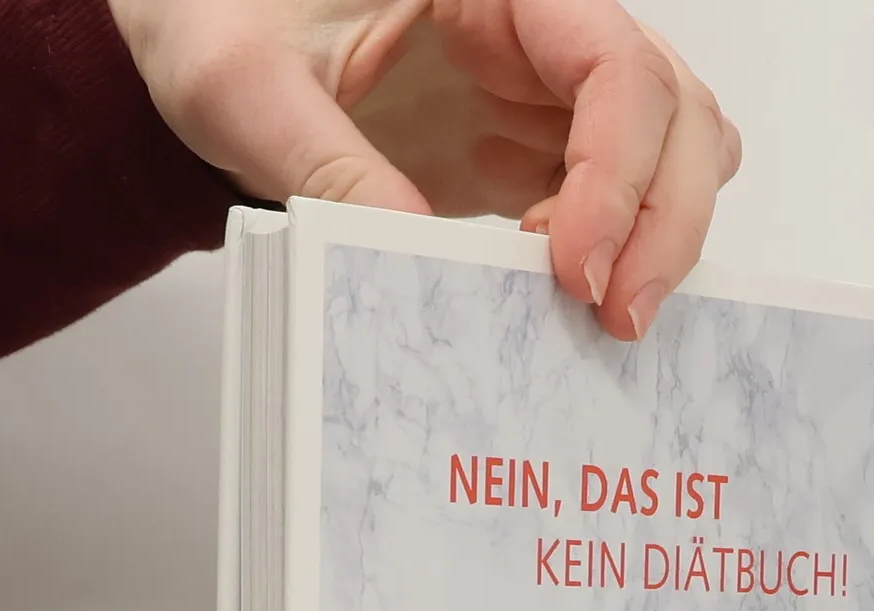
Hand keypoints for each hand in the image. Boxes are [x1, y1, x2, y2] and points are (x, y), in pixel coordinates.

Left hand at [105, 0, 740, 337]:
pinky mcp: (528, 147)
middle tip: (615, 318)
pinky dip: (613, 252)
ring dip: (654, 234)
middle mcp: (538, 22)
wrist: (200, 20)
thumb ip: (324, 166)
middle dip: (662, 218)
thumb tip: (410, 257)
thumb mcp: (241, 86)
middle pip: (673, 108)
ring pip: (670, 148)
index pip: (615, 65)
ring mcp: (540, 87)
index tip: (571, 267)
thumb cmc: (214, 11)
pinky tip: (558, 299)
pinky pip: (613, 197)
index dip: (618, 170)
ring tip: (594, 312)